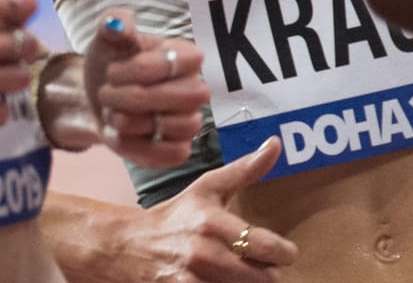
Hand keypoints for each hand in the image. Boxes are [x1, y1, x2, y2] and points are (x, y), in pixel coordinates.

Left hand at [40, 8, 209, 166]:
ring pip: (177, 126)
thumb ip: (113, 23)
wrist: (97, 100)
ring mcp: (190, 121)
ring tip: (113, 113)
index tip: (112, 71)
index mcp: (186, 56)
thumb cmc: (110, 63)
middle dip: (134, 98)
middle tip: (106, 93)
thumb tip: (118, 25)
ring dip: (131, 121)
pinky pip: (171, 155)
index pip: (173, 63)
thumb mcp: (106, 38)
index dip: (137, 70)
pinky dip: (137, 147)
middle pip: (184, 97)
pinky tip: (119, 134)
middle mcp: (196, 88)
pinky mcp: (178, 150)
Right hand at [67, 138, 297, 282]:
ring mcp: (190, 280)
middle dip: (267, 273)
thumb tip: (275, 144)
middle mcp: (203, 253)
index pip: (265, 246)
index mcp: (213, 222)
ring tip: (245, 275)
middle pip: (262, 279)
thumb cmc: (176, 215)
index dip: (284, 252)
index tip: (286, 252)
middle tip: (262, 267)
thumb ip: (245, 169)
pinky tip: (226, 282)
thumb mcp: (208, 187)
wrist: (127, 245)